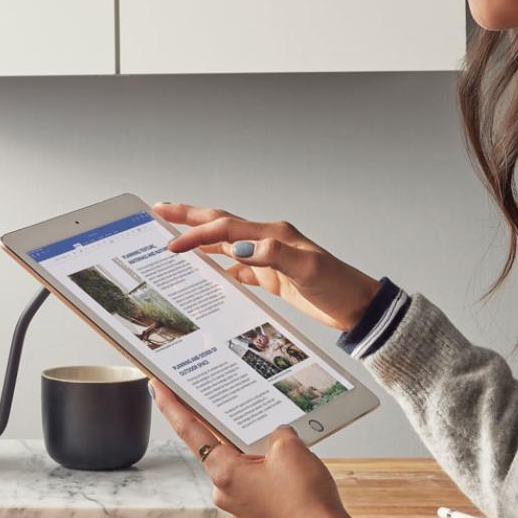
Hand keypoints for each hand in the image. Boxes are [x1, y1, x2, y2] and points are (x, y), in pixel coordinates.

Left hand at [150, 378, 365, 517]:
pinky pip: (250, 475)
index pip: (189, 430)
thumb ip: (276, 431)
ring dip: (246, 442)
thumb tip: (274, 433)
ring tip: (264, 423)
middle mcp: (224, 488)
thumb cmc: (305, 499)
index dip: (171, 405)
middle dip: (217, 419)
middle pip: (212, 443)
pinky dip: (259, 460)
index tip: (157, 386)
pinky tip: (279, 451)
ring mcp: (238, 501)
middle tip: (214, 392)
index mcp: (223, 471)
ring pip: (235, 460)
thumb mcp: (290, 449)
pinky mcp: (254, 508)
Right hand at [153, 202, 380, 330]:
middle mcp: (266, 241)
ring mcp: (267, 258)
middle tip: (159, 211)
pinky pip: (236, 268)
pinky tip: (205, 273)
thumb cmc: (339, 286)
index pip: (225, 228)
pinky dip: (218, 267)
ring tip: (173, 238)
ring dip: (199, 240)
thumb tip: (239, 248)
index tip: (172, 244)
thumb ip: (273, 256)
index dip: (196, 233)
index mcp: (272, 234)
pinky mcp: (271, 277)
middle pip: (220, 225)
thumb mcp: (308, 269)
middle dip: (188, 218)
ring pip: (224, 244)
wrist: (359, 306)